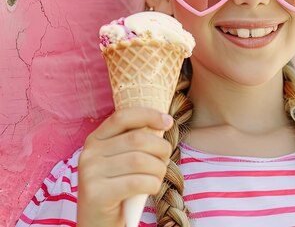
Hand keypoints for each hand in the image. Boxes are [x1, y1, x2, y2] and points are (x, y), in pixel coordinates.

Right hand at [77, 108, 173, 226]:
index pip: (122, 117)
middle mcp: (88, 154)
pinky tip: (152, 188)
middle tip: (165, 160)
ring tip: (158, 176)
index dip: (148, 115)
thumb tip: (164, 121)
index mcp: (94, 140)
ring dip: (159, 169)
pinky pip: (137, 182)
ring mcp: (89, 174)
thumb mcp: (121, 161)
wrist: (98, 224)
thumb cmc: (119, 189)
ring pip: (140, 160)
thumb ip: (135, 142)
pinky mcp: (96, 194)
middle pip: (137, 139)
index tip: (169, 121)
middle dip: (161, 148)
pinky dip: (153, 184)